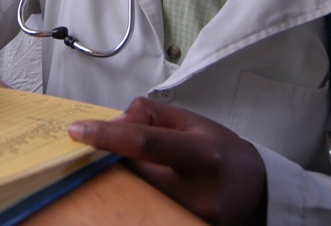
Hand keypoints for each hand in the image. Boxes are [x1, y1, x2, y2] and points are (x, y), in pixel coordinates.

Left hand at [68, 97, 266, 225]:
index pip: (145, 143)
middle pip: (134, 173)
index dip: (107, 136)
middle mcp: (198, 192)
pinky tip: (137, 186)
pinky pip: (143, 211)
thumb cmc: (219, 149)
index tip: (77, 131)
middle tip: (103, 149)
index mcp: (202, 154)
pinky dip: (132, 196)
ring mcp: (191, 219)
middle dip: (113, 159)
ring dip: (122, 179)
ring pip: (134, 195)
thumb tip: (115, 122)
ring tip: (132, 168)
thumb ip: (149, 115)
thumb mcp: (190, 120)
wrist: (253, 189)